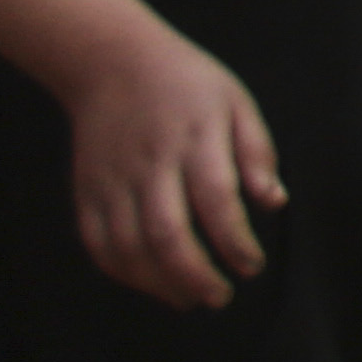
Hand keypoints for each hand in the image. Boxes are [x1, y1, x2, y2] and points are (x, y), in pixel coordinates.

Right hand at [60, 29, 279, 310]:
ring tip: (190, 298)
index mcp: (196, 138)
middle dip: (196, 275)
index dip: (235, 241)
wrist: (113, 63)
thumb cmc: (188, 84)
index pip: (217, 200)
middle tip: (221, 296)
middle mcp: (151, 162)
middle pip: (167, 233)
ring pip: (129, 247)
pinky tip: (150, 282)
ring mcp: (113, 179)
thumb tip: (274, 203)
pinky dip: (123, 273)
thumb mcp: (236, 101)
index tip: (252, 266)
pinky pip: (99, 244)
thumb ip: (257, 153)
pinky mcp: (87, 191)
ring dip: (159, 283)